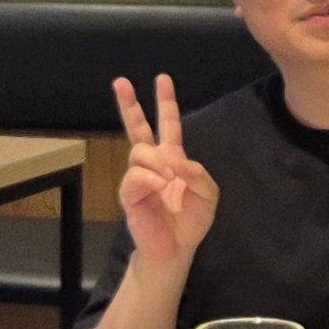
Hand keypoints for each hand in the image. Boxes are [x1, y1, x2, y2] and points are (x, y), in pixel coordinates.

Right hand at [115, 75, 220, 266]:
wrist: (177, 249)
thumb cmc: (190, 220)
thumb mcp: (207, 193)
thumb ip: (197, 173)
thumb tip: (175, 161)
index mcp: (172, 158)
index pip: (168, 125)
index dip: (166, 102)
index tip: (163, 79)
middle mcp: (152, 164)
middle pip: (137, 128)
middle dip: (129, 104)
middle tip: (121, 81)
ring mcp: (139, 178)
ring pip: (139, 152)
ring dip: (156, 160)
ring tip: (169, 177)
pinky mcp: (130, 195)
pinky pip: (135, 177)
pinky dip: (150, 178)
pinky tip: (161, 185)